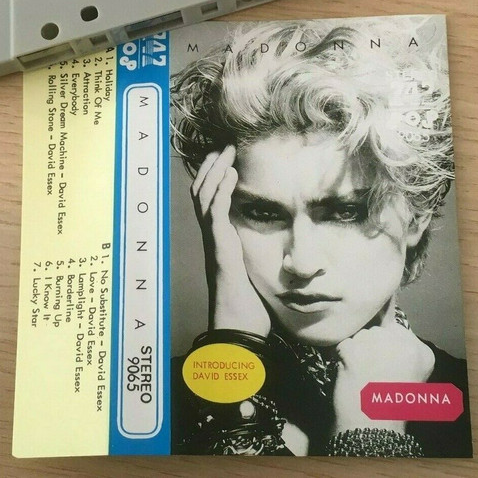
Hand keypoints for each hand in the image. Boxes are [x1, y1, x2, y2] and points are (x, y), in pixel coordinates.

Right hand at [191, 145, 270, 337]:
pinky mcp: (221, 249)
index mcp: (218, 241)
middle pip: (200, 193)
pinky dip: (221, 191)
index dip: (212, 178)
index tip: (225, 159)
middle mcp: (211, 238)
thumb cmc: (248, 306)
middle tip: (224, 147)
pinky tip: (232, 174)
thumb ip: (257, 255)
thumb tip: (277, 248)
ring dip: (215, 172)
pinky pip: (216, 213)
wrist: (238, 330)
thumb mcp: (254, 272)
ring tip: (227, 153)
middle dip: (211, 167)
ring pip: (204, 198)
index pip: (207, 201)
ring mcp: (213, 243)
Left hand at [332, 309, 434, 434]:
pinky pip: (344, 345)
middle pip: (378, 331)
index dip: (387, 345)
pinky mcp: (351, 346)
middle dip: (372, 346)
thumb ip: (409, 353)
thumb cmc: (396, 407)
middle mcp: (400, 341)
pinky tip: (350, 374)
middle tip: (374, 369)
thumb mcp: (417, 381)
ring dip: (357, 349)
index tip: (386, 361)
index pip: (397, 330)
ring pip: (360, 336)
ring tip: (362, 374)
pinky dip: (343, 357)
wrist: (373, 425)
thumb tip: (391, 334)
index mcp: (421, 351)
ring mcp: (374, 341)